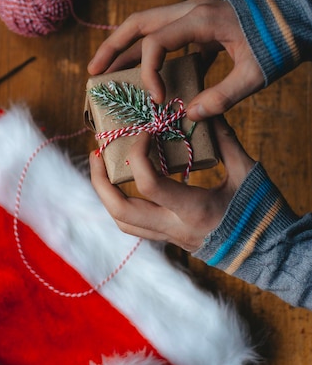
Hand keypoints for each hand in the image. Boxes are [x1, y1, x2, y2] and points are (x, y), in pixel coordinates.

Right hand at [88, 0, 263, 119]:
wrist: (297, 14)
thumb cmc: (279, 41)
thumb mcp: (255, 74)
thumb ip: (223, 96)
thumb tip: (191, 116)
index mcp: (200, 19)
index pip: (156, 42)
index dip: (149, 73)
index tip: (158, 100)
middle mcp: (190, 10)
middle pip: (138, 23)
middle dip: (112, 48)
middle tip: (93, 73)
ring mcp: (193, 12)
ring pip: (147, 24)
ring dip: (125, 47)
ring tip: (106, 72)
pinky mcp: (200, 20)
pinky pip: (165, 33)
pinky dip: (150, 51)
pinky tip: (146, 73)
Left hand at [89, 117, 255, 251]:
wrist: (268, 254)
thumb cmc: (261, 211)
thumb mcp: (247, 172)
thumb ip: (225, 140)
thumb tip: (204, 111)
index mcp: (193, 209)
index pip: (148, 183)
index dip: (138, 153)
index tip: (144, 131)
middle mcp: (174, 228)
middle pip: (120, 211)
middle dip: (100, 181)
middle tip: (96, 153)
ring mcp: (170, 237)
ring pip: (123, 222)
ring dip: (106, 194)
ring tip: (102, 167)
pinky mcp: (171, 239)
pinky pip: (136, 225)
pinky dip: (122, 203)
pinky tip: (125, 183)